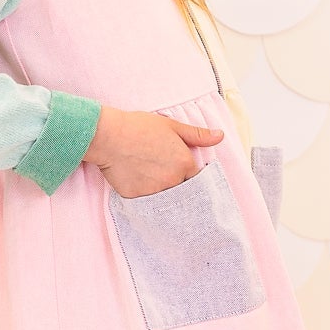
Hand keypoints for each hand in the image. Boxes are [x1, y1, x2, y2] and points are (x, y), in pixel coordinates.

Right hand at [84, 105, 224, 198]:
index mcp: (185, 163)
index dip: (187, 174)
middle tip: (161, 173)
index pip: (195, 178)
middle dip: (175, 185)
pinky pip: (146, 203)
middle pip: (181, 191)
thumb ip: (198, 135)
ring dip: (161, 192)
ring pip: (165, 199)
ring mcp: (155, 192)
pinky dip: (144, 196)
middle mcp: (173, 181)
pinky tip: (136, 182)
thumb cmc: (138, 127)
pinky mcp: (137, 198)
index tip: (177, 169)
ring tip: (148, 177)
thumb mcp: (172, 126)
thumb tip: (220, 136)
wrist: (109, 136)